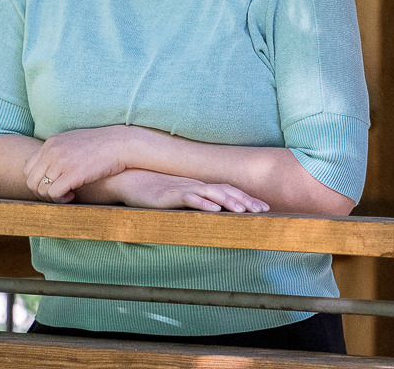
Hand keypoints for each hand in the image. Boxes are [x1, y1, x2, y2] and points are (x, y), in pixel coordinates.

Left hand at [23, 126, 133, 201]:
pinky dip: (61, 199)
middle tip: (58, 194)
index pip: (28, 167)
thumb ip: (58, 151)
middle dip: (42, 192)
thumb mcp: (73, 141)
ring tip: (67, 195)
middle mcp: (52, 151)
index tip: (52, 184)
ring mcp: (61, 162)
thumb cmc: (101, 145)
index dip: (37, 181)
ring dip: (52, 197)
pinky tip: (73, 196)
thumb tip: (49, 166)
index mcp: (51, 143)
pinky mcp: (72, 174)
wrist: (120, 144)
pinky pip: (54, 193)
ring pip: (41, 189)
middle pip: (31, 180)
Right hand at [110, 170, 269, 212]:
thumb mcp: (179, 198)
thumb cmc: (155, 191)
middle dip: (245, 200)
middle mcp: (195, 186)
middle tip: (262, 210)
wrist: (129, 180)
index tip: (264, 208)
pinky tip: (214, 209)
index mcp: (199, 187)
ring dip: (229, 201)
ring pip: (211, 193)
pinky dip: (203, 203)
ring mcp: (183, 189)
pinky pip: (189, 198)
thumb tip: (214, 213)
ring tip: (244, 210)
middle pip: (225, 190)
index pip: (228, 191)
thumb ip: (195, 203)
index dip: (246, 198)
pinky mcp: (169, 196)